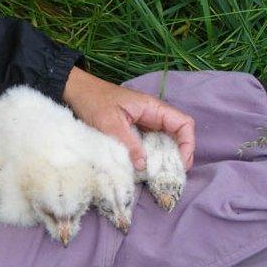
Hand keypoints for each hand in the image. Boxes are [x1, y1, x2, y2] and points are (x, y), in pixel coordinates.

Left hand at [62, 67, 194, 170]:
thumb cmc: (94, 101)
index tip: (181, 162)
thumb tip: (144, 165)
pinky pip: (150, 143)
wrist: (77, 92)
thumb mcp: (111, 124)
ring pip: (165, 140)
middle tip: (172, 175)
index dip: (188, 144)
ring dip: (166, 157)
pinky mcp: (135, 129)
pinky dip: (152, 155)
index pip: (184, 124)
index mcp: (153, 108)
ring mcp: (145, 122)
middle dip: (179, 155)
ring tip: (162, 175)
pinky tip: (146, 168)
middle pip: (178, 135)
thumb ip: (129, 143)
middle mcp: (153, 115)